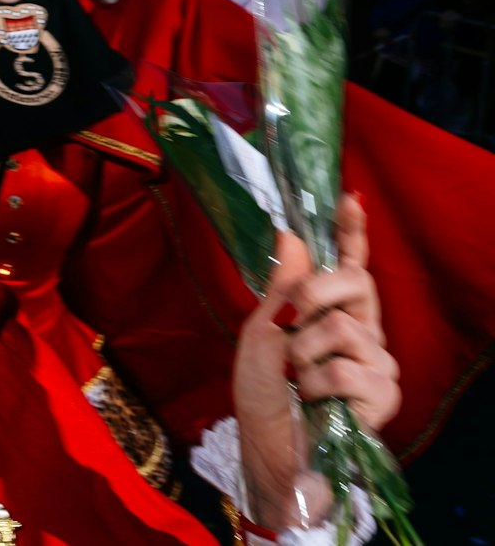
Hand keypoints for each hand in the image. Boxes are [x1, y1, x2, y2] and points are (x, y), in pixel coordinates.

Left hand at [234, 196, 398, 527]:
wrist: (268, 447)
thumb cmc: (263, 393)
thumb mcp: (261, 333)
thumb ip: (282, 288)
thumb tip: (290, 234)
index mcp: (333, 311)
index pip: (351, 264)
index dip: (352, 231)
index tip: (349, 197)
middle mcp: (364, 331)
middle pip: (356, 281)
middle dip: (315, 292)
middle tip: (288, 323)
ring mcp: (378, 362)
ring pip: (342, 327)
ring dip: (303, 353)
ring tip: (295, 380)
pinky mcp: (383, 394)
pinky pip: (345, 368)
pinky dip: (314, 383)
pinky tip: (312, 402)